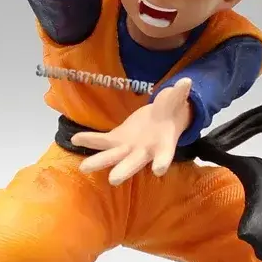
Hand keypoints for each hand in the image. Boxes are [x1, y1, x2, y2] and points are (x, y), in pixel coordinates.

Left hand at [72, 78, 193, 185]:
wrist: (160, 120)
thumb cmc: (169, 113)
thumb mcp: (175, 103)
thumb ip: (178, 95)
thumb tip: (186, 82)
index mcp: (163, 145)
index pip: (164, 156)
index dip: (162, 162)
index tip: (159, 170)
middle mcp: (144, 152)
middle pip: (134, 163)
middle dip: (124, 171)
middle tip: (114, 180)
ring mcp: (128, 148)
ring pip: (113, 157)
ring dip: (99, 162)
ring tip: (84, 168)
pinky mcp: (117, 140)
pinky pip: (102, 141)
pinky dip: (90, 140)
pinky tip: (76, 139)